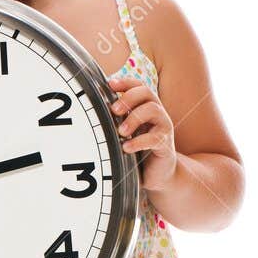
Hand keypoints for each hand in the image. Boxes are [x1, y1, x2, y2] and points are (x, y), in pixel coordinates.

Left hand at [107, 76, 176, 195]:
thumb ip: (115, 123)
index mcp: (145, 107)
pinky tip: (127, 148)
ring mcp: (163, 127)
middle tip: (114, 110)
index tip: (109, 84)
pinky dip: (139, 141)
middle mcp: (157, 113)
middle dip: (128, 97)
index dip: (125, 82)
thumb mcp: (124, 135)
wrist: (157, 174)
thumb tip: (92, 114)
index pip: (138, 86)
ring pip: (153, 110)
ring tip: (121, 132)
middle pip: (146, 92)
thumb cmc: (138, 151)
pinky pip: (155, 137)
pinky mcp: (166, 144)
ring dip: (134, 118)